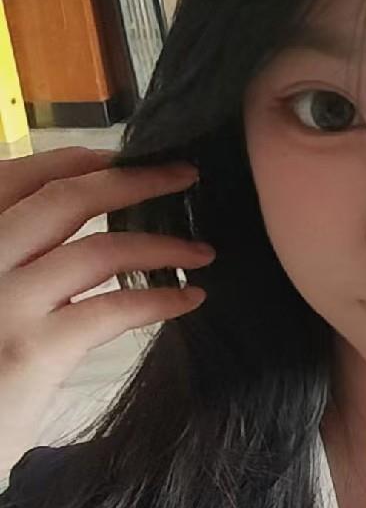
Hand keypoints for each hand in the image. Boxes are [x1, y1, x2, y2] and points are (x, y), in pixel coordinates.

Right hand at [0, 146, 214, 475]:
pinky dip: (160, 300)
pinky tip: (190, 299)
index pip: (13, 178)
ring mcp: (1, 303)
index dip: (74, 160)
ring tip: (203, 250)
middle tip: (185, 175)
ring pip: (97, 250)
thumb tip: (70, 229)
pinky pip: (110, 309)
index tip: (122, 156)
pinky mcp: (31, 351)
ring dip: (161, 244)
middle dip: (133, 180)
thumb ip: (9, 257)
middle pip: (63, 200)